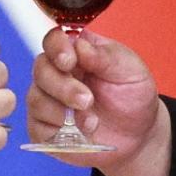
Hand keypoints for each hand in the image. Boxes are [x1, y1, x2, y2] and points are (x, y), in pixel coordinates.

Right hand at [27, 28, 171, 175]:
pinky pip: (37, 127)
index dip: (57, 48)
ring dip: (63, 111)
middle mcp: (58, 73)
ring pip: (36, 98)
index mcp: (76, 52)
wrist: (139, 135)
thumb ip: (104, 57)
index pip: (54, 40)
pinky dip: (57, 131)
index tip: (69, 61)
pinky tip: (79, 133)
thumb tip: (79, 45)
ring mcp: (49, 101)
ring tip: (92, 122)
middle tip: (87, 100)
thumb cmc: (132, 95)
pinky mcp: (45, 129)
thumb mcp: (129, 69)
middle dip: (63, 86)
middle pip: (41, 69)